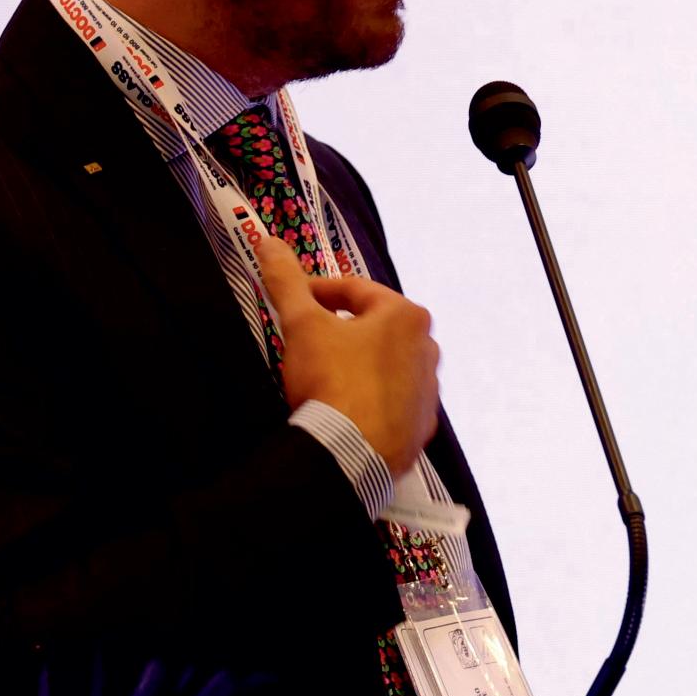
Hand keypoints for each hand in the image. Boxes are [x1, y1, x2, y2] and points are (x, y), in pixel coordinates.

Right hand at [254, 232, 440, 474]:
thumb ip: (286, 282)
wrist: (352, 453)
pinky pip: (394, 400)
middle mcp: (428, 348)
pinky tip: (347, 406)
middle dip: (342, 327)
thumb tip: (267, 242)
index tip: (293, 300)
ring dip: (358, 362)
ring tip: (325, 375)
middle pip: (375, 326)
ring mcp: (429, 390)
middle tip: (308, 338)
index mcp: (406, 315)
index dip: (318, 291)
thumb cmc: (331, 379)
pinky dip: (372, 397)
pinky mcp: (422, 426)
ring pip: (386, 363)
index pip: (355, 290)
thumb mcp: (302, 325)